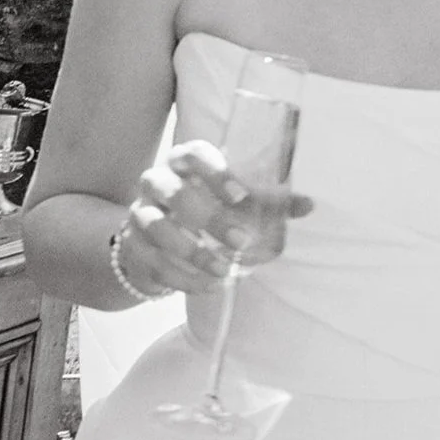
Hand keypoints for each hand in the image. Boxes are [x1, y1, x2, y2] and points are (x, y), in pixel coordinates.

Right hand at [118, 139, 312, 296]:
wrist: (152, 240)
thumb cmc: (201, 209)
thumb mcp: (231, 201)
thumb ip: (267, 201)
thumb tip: (308, 205)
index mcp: (183, 163)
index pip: (192, 153)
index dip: (215, 172)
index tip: (240, 196)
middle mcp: (156, 182)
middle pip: (174, 192)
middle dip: (208, 218)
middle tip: (241, 242)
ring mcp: (139, 214)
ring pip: (156, 227)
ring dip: (193, 252)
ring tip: (223, 271)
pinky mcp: (131, 246)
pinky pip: (153, 262)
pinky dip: (182, 277)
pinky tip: (208, 286)